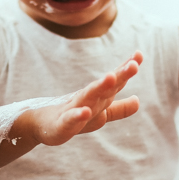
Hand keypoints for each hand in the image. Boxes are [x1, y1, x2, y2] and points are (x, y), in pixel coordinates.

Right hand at [24, 52, 142, 145]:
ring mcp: (73, 110)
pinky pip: (70, 119)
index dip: (127, 69)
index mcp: (98, 97)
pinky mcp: (61, 124)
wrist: (39, 125)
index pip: (115, 81)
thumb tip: (138, 101)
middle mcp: (87, 99)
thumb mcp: (98, 114)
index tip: (139, 55)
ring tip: (110, 78)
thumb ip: (118, 109)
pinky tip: (85, 112)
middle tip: (133, 65)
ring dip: (100, 87)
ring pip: (88, 97)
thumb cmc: (71, 116)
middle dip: (119, 75)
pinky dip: (77, 115)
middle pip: (106, 86)